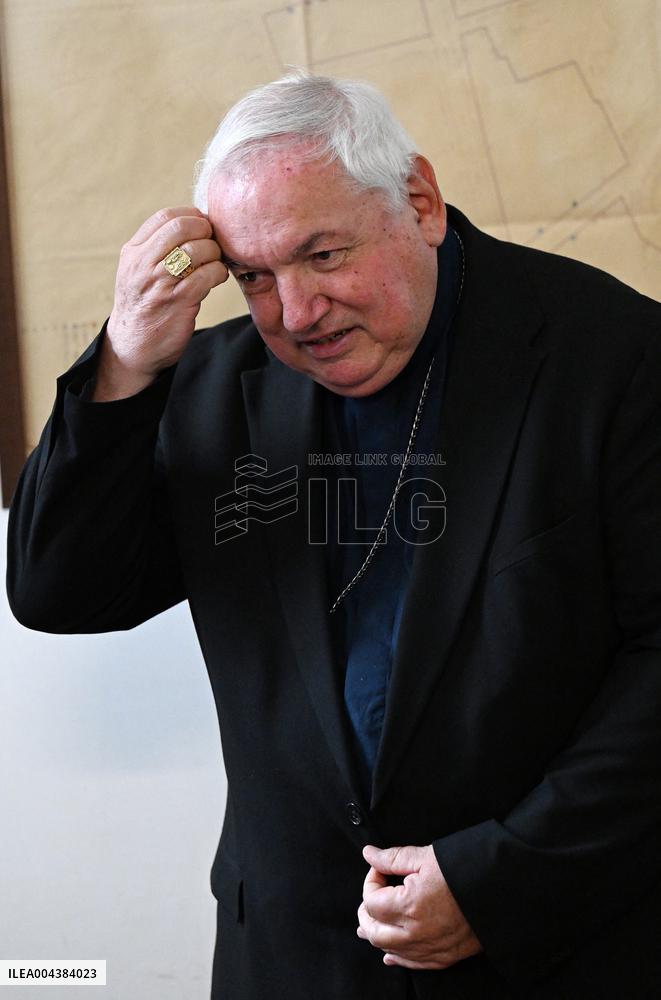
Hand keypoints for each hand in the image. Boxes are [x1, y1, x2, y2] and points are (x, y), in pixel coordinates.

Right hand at [94, 206, 228, 398]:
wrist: (133, 347)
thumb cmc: (143, 306)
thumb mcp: (137, 271)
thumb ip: (156, 248)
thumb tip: (194, 225)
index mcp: (133, 252)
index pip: (165, 217)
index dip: (190, 216)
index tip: (202, 226)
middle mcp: (143, 264)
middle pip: (181, 227)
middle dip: (205, 231)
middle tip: (213, 243)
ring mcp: (160, 283)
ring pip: (197, 250)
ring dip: (214, 253)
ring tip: (215, 263)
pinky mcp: (179, 301)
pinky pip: (207, 275)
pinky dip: (218, 273)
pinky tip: (216, 278)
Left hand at [357, 844, 481, 969]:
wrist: (499, 888)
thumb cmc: (464, 869)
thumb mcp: (426, 857)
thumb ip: (392, 858)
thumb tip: (369, 854)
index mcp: (410, 906)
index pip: (371, 901)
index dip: (371, 882)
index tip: (380, 871)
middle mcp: (416, 933)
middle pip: (374, 931)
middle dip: (366, 913)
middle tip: (371, 896)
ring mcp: (430, 948)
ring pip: (389, 950)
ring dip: (377, 935)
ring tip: (368, 924)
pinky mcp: (444, 957)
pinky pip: (413, 964)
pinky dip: (398, 957)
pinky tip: (390, 954)